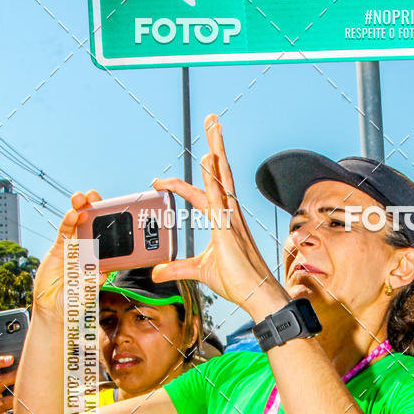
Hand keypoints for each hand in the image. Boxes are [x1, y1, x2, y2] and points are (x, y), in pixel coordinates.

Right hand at [31, 190, 102, 318]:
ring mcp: (73, 247)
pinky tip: (72, 214)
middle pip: (92, 223)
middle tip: (95, 197)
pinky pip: (64, 232)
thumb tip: (111, 264)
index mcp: (101, 255)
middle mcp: (88, 248)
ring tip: (81, 198)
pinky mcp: (59, 248)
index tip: (115, 209)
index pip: (107, 233)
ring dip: (79, 209)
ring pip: (77, 223)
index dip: (110, 220)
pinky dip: (68, 222)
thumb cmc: (78, 300)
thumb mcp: (94, 287)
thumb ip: (100, 274)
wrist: (56, 309)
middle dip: (94, 208)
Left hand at [152, 115, 288, 319]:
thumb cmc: (237, 281)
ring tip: (213, 125)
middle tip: (211, 120)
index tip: (159, 180)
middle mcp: (228, 212)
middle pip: (220, 171)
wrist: (257, 294)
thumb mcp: (198, 271)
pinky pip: (219, 197)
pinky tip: (208, 159)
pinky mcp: (229, 228)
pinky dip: (213, 178)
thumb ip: (176, 269)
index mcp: (222, 219)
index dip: (179, 184)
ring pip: (222, 176)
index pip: (200, 192)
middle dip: (215, 145)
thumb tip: (156, 272)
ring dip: (217, 149)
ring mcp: (231, 218)